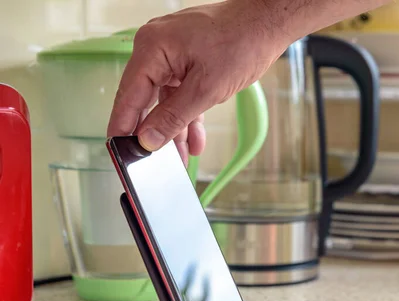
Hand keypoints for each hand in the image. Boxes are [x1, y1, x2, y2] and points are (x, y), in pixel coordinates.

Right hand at [106, 1, 287, 163]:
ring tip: (179, 159)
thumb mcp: (206, 89)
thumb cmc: (242, 41)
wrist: (266, 24)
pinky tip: (194, 140)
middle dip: (152, 133)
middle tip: (150, 163)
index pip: (128, 95)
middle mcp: (156, 49)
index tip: (118, 152)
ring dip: (174, 130)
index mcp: (152, 48)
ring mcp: (172, 55)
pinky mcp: (186, 61)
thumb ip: (173, 117)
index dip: (122, 127)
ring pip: (165, 101)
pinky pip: (180, 93)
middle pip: (145, 100)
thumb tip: (148, 139)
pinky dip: (188, 116)